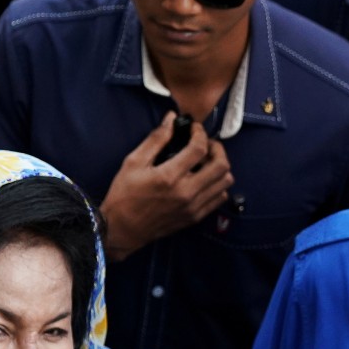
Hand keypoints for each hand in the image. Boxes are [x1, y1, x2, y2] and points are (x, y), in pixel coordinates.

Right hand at [101, 111, 233, 259]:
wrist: (123, 229)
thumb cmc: (124, 195)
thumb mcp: (133, 162)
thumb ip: (156, 139)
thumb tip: (171, 119)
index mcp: (169, 177)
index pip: (199, 148)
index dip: (200, 133)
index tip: (194, 129)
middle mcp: (186, 193)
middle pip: (221, 165)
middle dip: (217, 148)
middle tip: (205, 144)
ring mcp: (194, 207)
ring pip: (225, 182)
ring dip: (220, 167)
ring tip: (206, 161)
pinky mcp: (195, 217)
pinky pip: (220, 198)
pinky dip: (218, 184)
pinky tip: (204, 179)